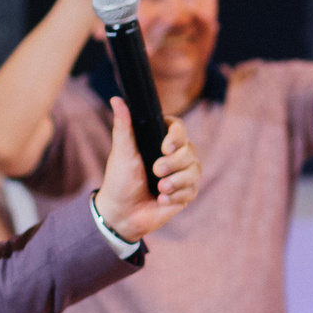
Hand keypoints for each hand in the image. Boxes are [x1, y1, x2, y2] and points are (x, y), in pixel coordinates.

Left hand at [96, 101, 199, 240]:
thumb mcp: (121, 152)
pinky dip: (176, 195)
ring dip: (176, 181)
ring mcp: (182, 174)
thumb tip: (117, 99)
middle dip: (173, 163)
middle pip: (190, 150)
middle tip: (155, 171)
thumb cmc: (119, 180)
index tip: (165, 147)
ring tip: (159, 188)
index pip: (179, 128)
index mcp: (159, 142)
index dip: (177, 136)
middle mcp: (175, 156)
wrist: (122, 213)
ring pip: (195, 170)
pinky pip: (192, 189)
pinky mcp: (186, 193)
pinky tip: (161, 199)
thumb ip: (123, 126)